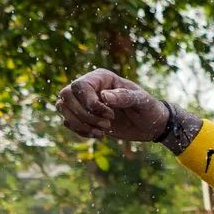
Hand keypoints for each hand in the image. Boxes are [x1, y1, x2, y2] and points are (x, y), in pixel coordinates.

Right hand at [56, 68, 170, 141]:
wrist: (150, 124)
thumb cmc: (148, 108)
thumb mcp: (142, 101)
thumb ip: (125, 97)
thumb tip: (104, 96)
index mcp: (101, 78)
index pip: (80, 85)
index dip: (89, 102)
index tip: (110, 115)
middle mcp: (89, 87)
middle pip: (66, 96)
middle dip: (84, 115)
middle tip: (107, 124)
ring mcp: (83, 102)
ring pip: (63, 108)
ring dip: (80, 124)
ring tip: (103, 131)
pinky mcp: (83, 116)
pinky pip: (68, 122)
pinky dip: (81, 131)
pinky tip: (99, 135)